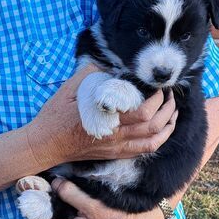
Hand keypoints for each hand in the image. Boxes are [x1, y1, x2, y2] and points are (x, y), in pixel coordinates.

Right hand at [27, 65, 177, 169]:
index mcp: (106, 118)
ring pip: (153, 141)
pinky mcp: (114, 154)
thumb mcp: (70, 88)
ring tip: (173, 112)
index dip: (156, 98)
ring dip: (168, 126)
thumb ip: (92, 73)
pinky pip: (143, 151)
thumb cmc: (55, 116)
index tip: (156, 86)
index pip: (143, 111)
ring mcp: (115, 147)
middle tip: (169, 95)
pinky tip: (162, 130)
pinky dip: (158, 140)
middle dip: (167, 108)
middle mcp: (115, 136)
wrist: (45, 144)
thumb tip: (111, 64)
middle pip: (152, 125)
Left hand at [37, 178, 164, 218]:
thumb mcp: (93, 205)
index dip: (34, 201)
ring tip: (51, 182)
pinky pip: (65, 216)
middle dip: (44, 199)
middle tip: (41, 179)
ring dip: (54, 200)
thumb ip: (71, 193)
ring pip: (56, 215)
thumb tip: (55, 182)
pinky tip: (65, 190)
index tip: (31, 184)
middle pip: (47, 216)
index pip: (39, 218)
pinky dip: (63, 204)